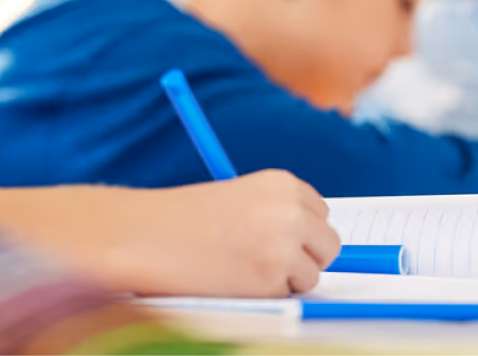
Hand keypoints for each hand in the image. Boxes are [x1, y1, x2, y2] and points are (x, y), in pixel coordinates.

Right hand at [66, 169, 339, 296]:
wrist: (148, 236)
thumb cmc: (186, 220)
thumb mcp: (238, 199)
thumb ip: (277, 212)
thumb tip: (314, 243)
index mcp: (282, 183)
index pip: (320, 213)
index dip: (299, 230)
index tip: (274, 236)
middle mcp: (290, 210)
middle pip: (328, 245)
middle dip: (304, 256)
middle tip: (263, 258)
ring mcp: (284, 245)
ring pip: (312, 275)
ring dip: (285, 278)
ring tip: (241, 266)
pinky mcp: (273, 279)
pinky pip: (289, 295)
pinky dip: (268, 294)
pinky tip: (234, 278)